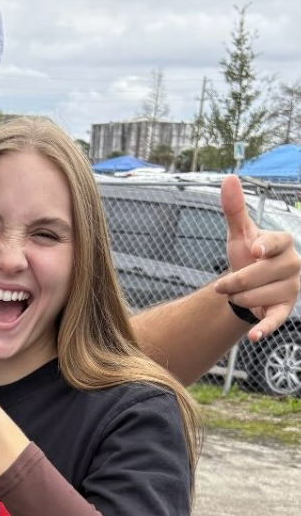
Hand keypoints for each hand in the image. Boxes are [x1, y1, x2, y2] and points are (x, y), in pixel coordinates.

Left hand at [213, 175, 300, 340]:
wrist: (247, 285)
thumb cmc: (246, 255)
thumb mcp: (239, 233)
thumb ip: (235, 209)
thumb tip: (229, 178)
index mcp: (283, 244)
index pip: (278, 242)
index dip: (266, 245)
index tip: (254, 249)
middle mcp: (292, 265)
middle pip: (258, 274)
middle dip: (234, 281)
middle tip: (222, 286)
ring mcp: (291, 288)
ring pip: (258, 296)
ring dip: (239, 298)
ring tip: (237, 295)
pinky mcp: (285, 310)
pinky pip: (277, 320)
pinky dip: (266, 328)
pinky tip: (255, 337)